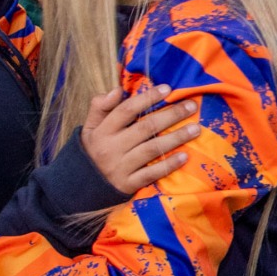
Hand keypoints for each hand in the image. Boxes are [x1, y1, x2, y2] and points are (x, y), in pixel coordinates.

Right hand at [80, 84, 202, 194]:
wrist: (81, 187)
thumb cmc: (92, 150)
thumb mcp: (89, 127)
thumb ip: (100, 107)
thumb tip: (117, 90)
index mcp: (103, 131)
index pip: (126, 110)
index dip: (147, 98)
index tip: (168, 89)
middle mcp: (112, 148)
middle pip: (145, 128)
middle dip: (171, 115)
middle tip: (191, 106)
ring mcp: (120, 167)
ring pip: (152, 150)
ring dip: (175, 138)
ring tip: (195, 129)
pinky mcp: (128, 184)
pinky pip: (151, 174)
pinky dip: (168, 165)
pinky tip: (185, 156)